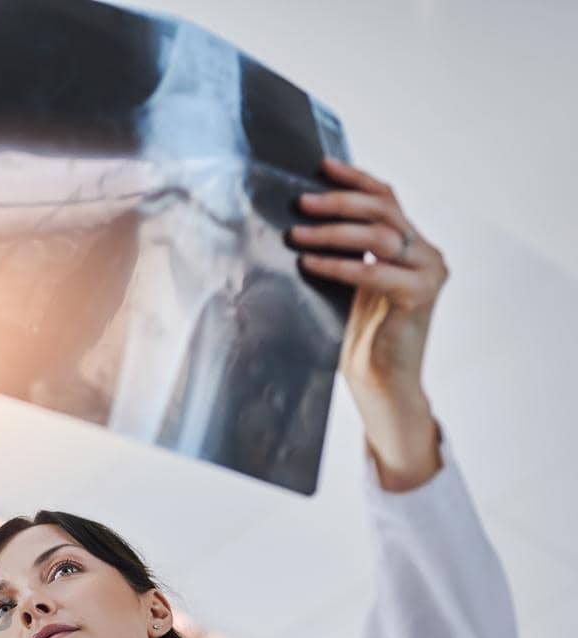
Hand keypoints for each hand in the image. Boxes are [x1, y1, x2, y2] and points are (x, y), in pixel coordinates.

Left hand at [293, 158, 446, 488]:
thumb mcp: (346, 285)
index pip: (386, 198)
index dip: (355, 178)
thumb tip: (299, 221)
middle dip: (339, 201)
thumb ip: (342, 253)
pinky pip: (376, 272)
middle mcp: (425, 252)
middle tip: (301, 201)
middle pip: (383, 209)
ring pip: (380, 235)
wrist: (380, 384)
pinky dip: (340, 266)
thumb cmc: (356, 337)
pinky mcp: (421, 295)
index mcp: (409, 244)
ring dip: (333, 232)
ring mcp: (428, 272)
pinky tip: (310, 265)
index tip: (322, 165)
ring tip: (296, 234)